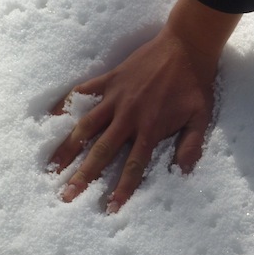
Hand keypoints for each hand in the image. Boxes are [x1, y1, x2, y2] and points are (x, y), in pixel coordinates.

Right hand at [49, 0, 240, 212]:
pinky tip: (52, 116)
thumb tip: (183, 172)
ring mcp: (116, 97)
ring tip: (51, 165)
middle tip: (66, 195)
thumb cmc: (196, 84)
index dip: (122, 188)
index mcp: (151, 129)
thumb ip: (191, 145)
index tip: (110, 207)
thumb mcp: (201, 118)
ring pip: (85, 126)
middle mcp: (129, 116)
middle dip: (83, 176)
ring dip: (68, 147)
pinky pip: (83, 92)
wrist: (187, 46)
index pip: (134, 166)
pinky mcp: (110, 79)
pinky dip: (67, 103)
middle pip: (101, 152)